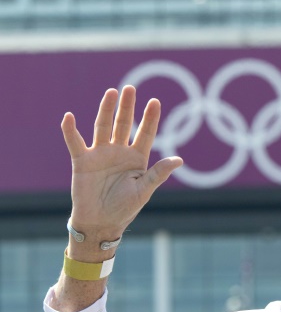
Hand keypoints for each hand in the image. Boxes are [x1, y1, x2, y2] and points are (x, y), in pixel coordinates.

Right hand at [63, 86, 182, 240]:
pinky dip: (70, 131)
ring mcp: (100, 155)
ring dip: (106, 110)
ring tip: (111, 93)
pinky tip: (69, 117)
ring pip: (103, 127)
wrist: (101, 223)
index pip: (145, 133)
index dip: (150, 118)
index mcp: (137, 159)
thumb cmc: (125, 208)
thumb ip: (158, 173)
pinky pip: (75, 142)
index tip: (155, 101)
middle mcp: (119, 152)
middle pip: (124, 124)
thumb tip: (179, 160)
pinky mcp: (82, 161)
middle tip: (130, 89)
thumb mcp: (144, 190)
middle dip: (127, 107)